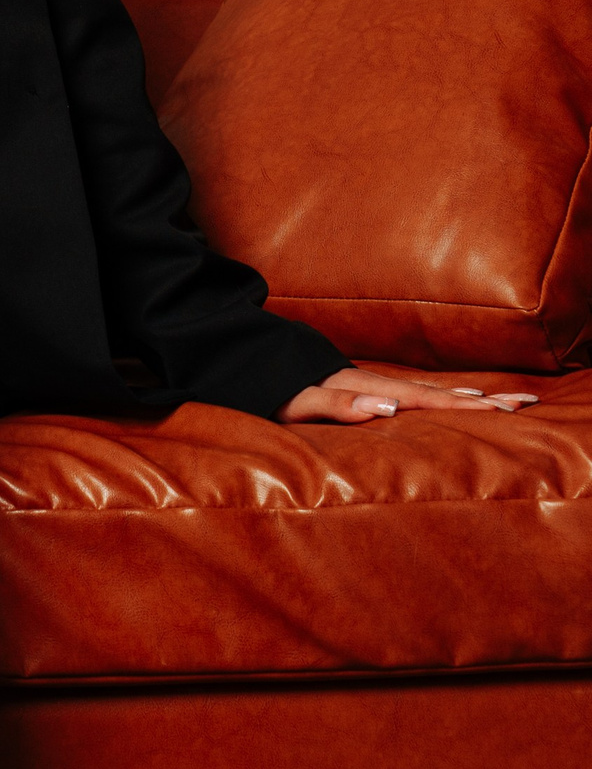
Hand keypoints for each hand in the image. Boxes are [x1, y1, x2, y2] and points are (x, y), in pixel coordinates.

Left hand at [277, 366, 537, 425]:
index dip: (462, 406)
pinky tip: (448, 401)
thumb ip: (339, 404)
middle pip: (434, 391)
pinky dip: (437, 397)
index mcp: (364, 388)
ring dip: (464, 397)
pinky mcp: (357, 388)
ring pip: (425, 390)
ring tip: (501, 401)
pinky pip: (409, 393)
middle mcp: (371, 383)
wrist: (243, 358)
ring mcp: (366, 383)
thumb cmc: (269, 388)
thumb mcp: (299, 403)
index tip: (503, 409)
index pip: (423, 399)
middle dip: (480, 398)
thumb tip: (388, 407)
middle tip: (524, 402)